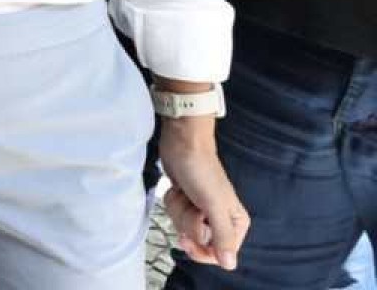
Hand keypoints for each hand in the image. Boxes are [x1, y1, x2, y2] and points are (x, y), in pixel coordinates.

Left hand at [161, 116, 249, 270]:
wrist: (183, 144)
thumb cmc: (201, 170)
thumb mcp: (213, 205)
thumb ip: (222, 236)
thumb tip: (229, 265)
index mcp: (236, 224)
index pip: (219, 255)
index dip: (201, 249)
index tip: (188, 238)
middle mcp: (221, 221)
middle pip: (198, 242)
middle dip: (188, 223)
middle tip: (192, 204)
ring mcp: (202, 212)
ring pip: (183, 229)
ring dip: (178, 210)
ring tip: (185, 193)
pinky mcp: (186, 203)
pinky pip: (174, 216)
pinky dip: (172, 203)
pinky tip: (177, 189)